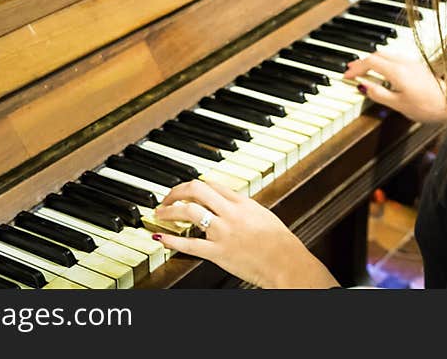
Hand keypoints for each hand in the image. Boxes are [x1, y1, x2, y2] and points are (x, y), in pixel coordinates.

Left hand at [152, 179, 338, 288]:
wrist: (287, 262)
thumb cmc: (279, 243)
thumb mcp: (262, 215)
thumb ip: (243, 208)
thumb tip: (229, 204)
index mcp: (242, 202)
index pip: (212, 184)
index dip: (194, 185)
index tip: (185, 190)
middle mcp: (230, 213)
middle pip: (196, 190)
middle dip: (176, 192)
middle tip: (166, 198)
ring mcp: (222, 231)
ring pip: (189, 211)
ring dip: (169, 211)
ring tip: (159, 214)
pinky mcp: (218, 252)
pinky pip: (189, 244)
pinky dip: (172, 240)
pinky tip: (161, 238)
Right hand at [344, 51, 446, 122]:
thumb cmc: (428, 107)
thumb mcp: (398, 104)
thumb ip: (379, 94)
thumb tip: (363, 87)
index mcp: (397, 71)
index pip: (370, 62)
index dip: (356, 68)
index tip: (347, 75)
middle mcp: (404, 63)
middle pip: (377, 54)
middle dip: (362, 61)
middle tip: (351, 70)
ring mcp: (412, 63)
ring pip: (386, 54)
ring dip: (372, 60)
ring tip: (364, 69)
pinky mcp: (418, 66)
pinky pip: (395, 58)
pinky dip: (383, 61)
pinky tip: (383, 70)